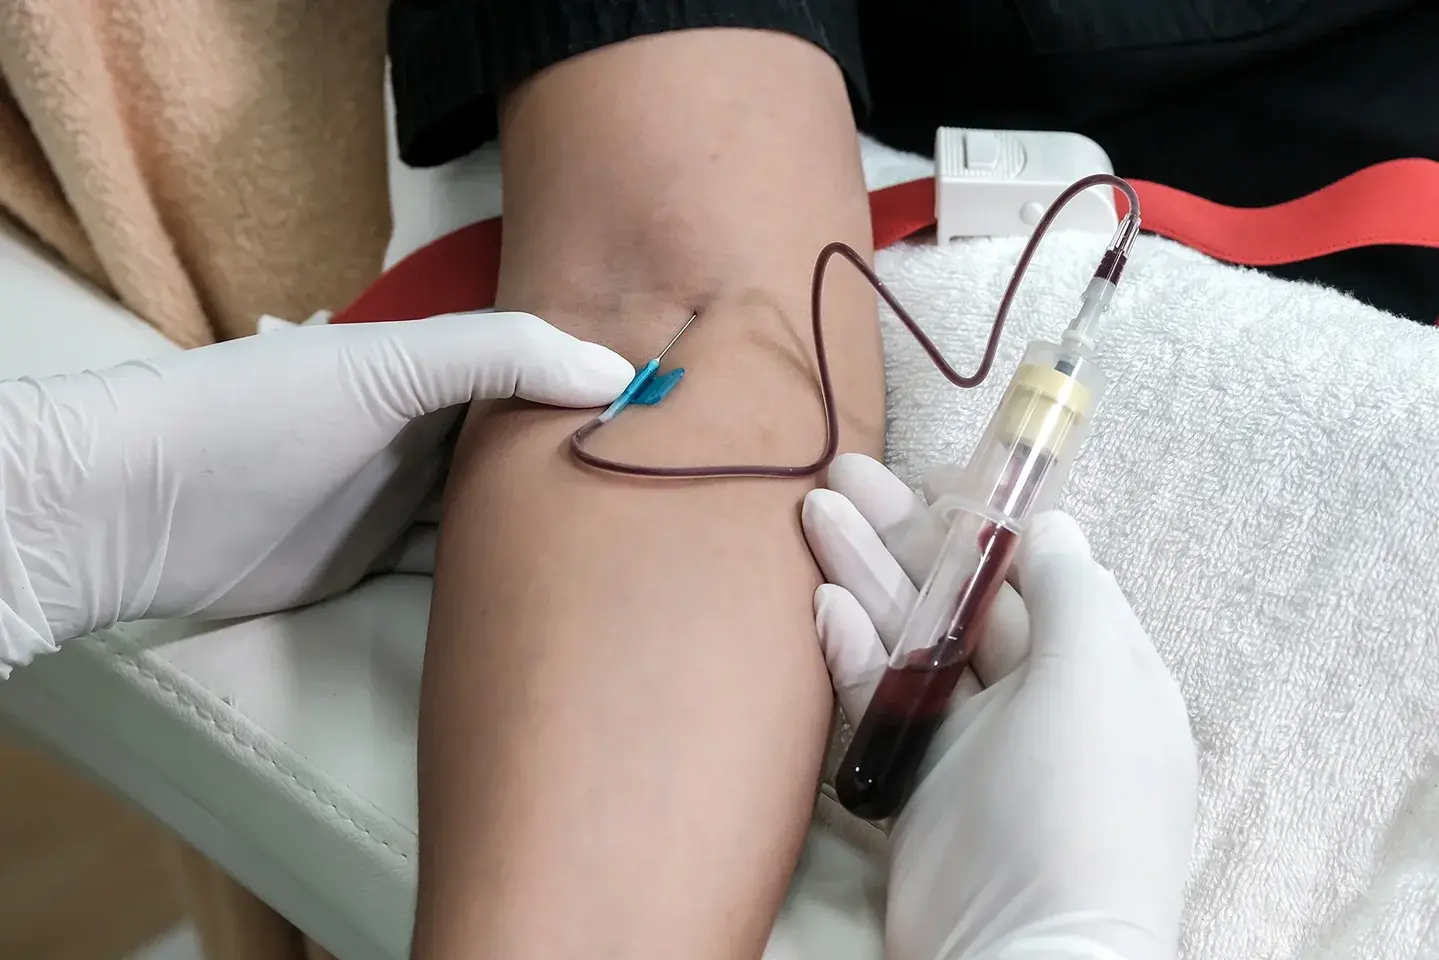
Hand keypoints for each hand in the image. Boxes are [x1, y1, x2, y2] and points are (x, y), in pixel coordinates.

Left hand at [0, 312, 632, 667]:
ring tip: (632, 541)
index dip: (596, 381)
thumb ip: (503, 355)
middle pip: (519, 444)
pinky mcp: (377, 563)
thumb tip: (618, 372)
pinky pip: (454, 570)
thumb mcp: (391, 363)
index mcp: (429, 366)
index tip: (676, 405)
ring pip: (492, 511)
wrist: (146, 508)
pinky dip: (498, 579)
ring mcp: (400, 498)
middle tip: (668, 483)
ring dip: (545, 527)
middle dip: (579, 458)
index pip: (533, 368)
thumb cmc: (265, 414)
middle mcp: (422, 427)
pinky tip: (555, 592)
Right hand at [802, 453, 1197, 959]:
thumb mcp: (1099, 676)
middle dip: (905, 538)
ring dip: (866, 577)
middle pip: (962, 600)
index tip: (929, 481)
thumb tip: (1053, 524)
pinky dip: (852, 652)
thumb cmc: (1079, 802)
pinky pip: (880, 700)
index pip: (1035, 575)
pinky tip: (821, 605)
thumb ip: (1074, 590)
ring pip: (913, 640)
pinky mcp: (916, 782)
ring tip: (816, 513)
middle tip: (841, 479)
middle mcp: (1037, 699)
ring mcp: (973, 742)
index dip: (982, 524)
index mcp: (1097, 668)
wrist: (1026, 951)